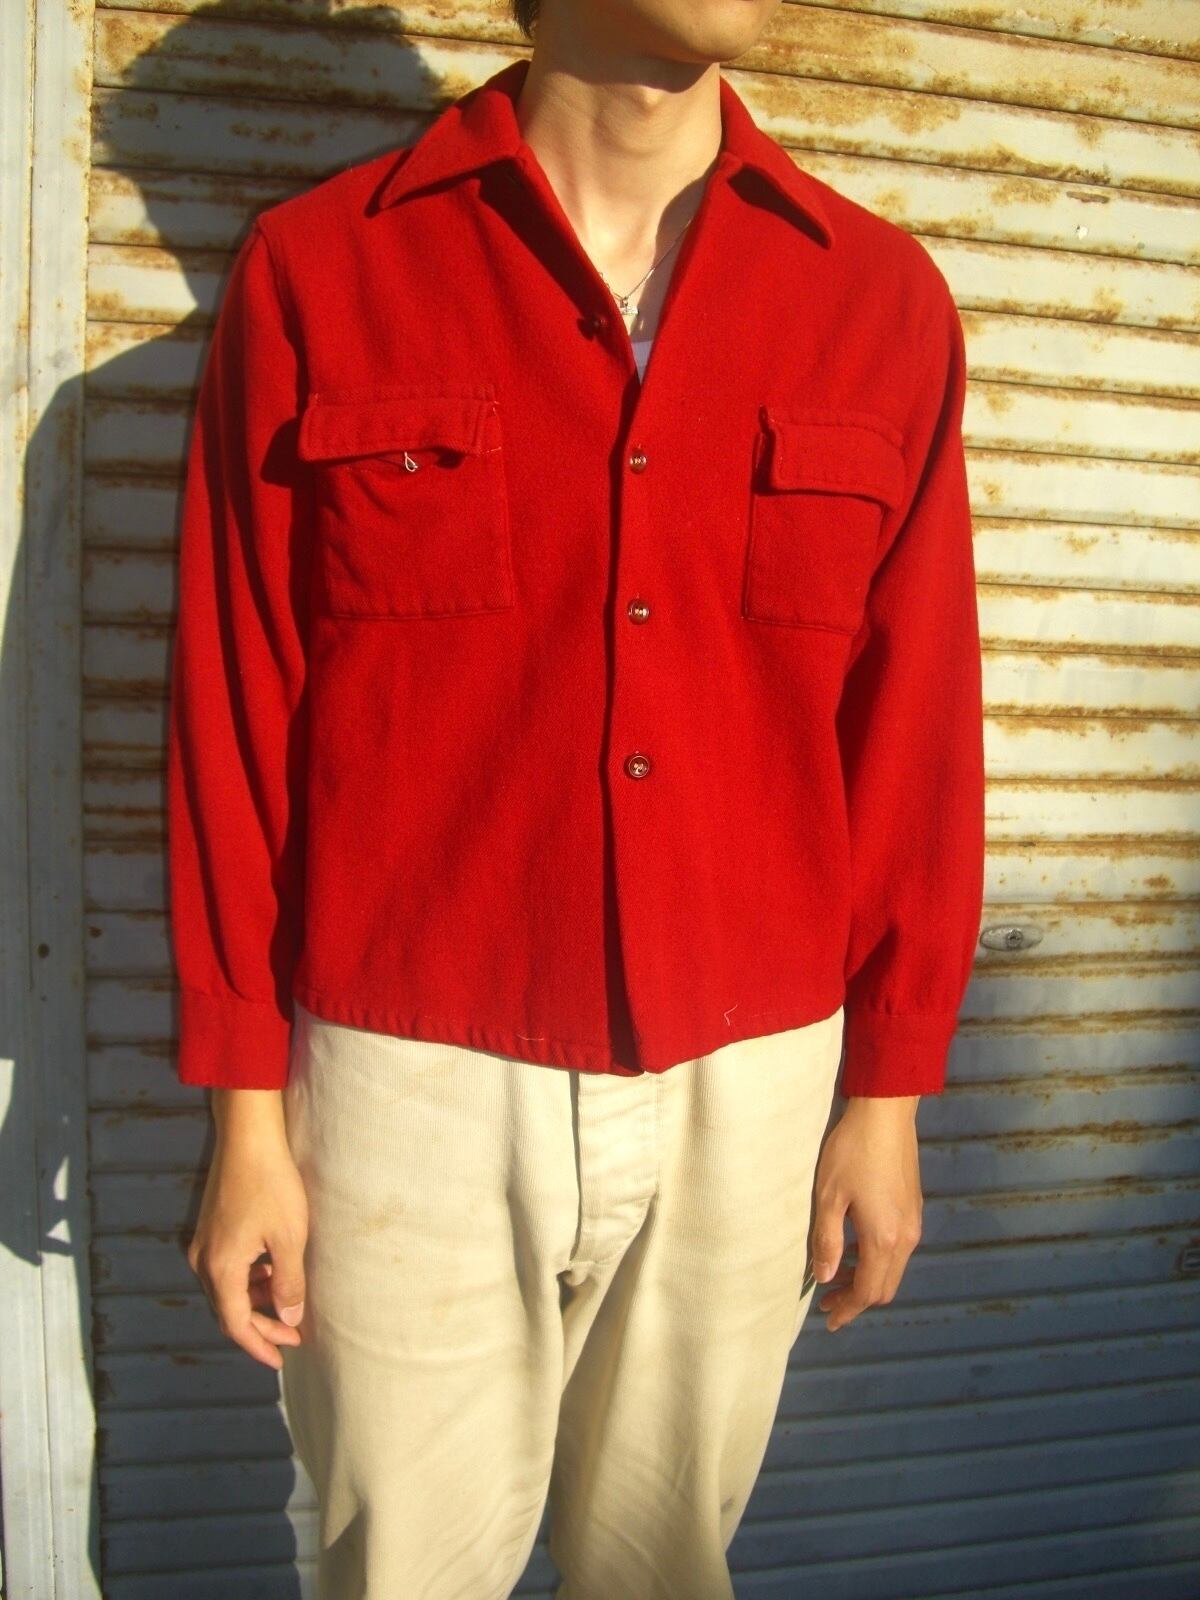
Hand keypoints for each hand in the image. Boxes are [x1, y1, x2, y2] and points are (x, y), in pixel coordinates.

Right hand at [186, 1089, 308, 1369]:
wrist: (248, 1136)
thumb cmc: (272, 1183)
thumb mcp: (289, 1237)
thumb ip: (289, 1283)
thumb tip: (289, 1319)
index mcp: (220, 1269)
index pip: (236, 1324)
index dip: (259, 1345)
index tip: (281, 1359)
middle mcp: (203, 1260)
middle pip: (229, 1309)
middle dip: (261, 1327)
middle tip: (294, 1337)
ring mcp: (204, 1242)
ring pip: (228, 1288)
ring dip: (257, 1302)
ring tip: (290, 1304)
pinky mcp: (210, 1227)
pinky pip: (227, 1267)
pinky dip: (250, 1279)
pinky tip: (274, 1271)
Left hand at [810, 1095, 922, 1332]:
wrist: (886, 1114)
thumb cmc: (852, 1152)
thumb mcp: (829, 1196)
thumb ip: (827, 1241)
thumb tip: (826, 1277)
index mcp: (884, 1239)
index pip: (868, 1291)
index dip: (848, 1309)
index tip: (830, 1321)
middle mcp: (906, 1237)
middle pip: (886, 1286)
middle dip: (857, 1299)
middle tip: (828, 1302)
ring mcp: (914, 1222)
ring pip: (893, 1269)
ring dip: (867, 1279)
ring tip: (837, 1277)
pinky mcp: (914, 1207)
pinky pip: (898, 1250)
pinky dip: (877, 1261)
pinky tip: (855, 1248)